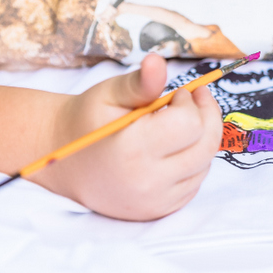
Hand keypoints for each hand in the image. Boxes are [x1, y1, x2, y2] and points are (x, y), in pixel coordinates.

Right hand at [31, 54, 223, 220]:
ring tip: (179, 122)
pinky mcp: (158, 211)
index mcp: (132, 150)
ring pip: (203, 166)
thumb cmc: (88, 120)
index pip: (189, 125)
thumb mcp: (109, 94)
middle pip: (205, 147)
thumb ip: (140, 81)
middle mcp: (146, 182)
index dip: (190, 103)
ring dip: (200, 140)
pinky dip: (192, 162)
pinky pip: (193, 184)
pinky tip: (174, 147)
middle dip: (206, 117)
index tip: (177, 93)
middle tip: (193, 99)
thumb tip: (158, 60)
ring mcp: (153, 201)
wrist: (65, 161)